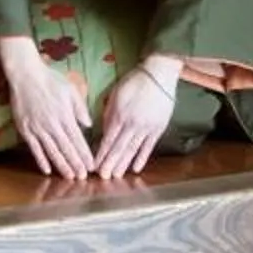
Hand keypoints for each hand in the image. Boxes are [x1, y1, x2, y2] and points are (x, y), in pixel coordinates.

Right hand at [0, 38, 94, 177]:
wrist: (25, 75)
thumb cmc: (50, 80)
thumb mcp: (71, 90)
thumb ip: (80, 108)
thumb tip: (88, 124)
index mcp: (65, 116)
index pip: (78, 140)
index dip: (85, 155)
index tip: (91, 166)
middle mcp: (52, 125)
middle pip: (66, 149)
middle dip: (75, 164)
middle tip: (83, 177)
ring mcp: (38, 129)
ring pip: (52, 152)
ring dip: (61, 166)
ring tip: (69, 177)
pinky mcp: (26, 130)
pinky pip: (34, 149)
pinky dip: (41, 160)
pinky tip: (47, 170)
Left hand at [94, 58, 180, 177]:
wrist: (159, 74)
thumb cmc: (134, 82)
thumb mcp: (116, 94)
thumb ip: (109, 114)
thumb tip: (104, 131)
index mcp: (120, 114)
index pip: (108, 139)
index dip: (101, 154)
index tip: (94, 165)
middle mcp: (132, 124)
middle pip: (119, 147)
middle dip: (110, 163)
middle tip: (103, 177)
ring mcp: (147, 127)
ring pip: (133, 149)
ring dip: (124, 164)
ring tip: (117, 176)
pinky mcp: (158, 128)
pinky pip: (148, 146)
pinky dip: (142, 158)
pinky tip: (136, 168)